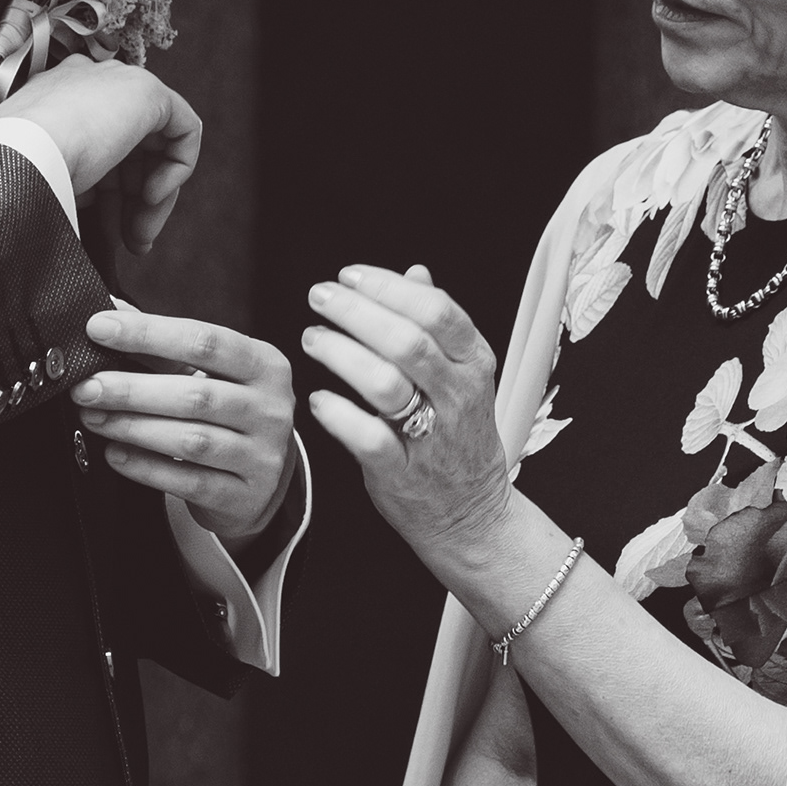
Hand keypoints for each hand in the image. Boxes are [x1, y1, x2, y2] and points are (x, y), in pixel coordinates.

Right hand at [0, 57, 201, 255]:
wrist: (16, 160)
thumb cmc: (18, 176)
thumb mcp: (47, 178)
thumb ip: (76, 181)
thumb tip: (90, 207)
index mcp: (57, 101)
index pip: (98, 147)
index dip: (108, 194)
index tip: (105, 229)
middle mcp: (89, 86)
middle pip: (131, 150)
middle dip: (133, 203)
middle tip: (130, 239)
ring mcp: (118, 83)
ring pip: (156, 149)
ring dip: (152, 200)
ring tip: (138, 235)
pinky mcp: (147, 91)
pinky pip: (184, 131)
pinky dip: (177, 169)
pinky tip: (151, 197)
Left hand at [73, 307, 295, 544]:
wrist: (260, 475)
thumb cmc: (228, 411)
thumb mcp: (209, 372)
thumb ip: (162, 345)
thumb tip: (110, 312)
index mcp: (264, 365)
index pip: (204, 341)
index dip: (148, 333)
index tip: (99, 328)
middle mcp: (271, 409)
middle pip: (196, 395)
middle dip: (132, 389)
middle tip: (87, 387)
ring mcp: (262, 455)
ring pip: (191, 441)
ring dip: (133, 427)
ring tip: (93, 417)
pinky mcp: (245, 495)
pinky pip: (188, 481)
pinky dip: (145, 467)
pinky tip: (116, 453)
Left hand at [302, 265, 511, 561]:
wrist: (470, 513)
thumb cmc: (456, 435)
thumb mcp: (463, 376)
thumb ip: (438, 324)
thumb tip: (415, 272)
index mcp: (474, 364)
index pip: (437, 311)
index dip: (389, 287)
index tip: (349, 275)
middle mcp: (458, 396)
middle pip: (408, 341)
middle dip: (357, 312)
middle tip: (320, 297)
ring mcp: (433, 437)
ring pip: (386, 385)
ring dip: (342, 355)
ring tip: (311, 339)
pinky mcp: (403, 473)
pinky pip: (369, 439)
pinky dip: (339, 416)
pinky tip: (317, 400)